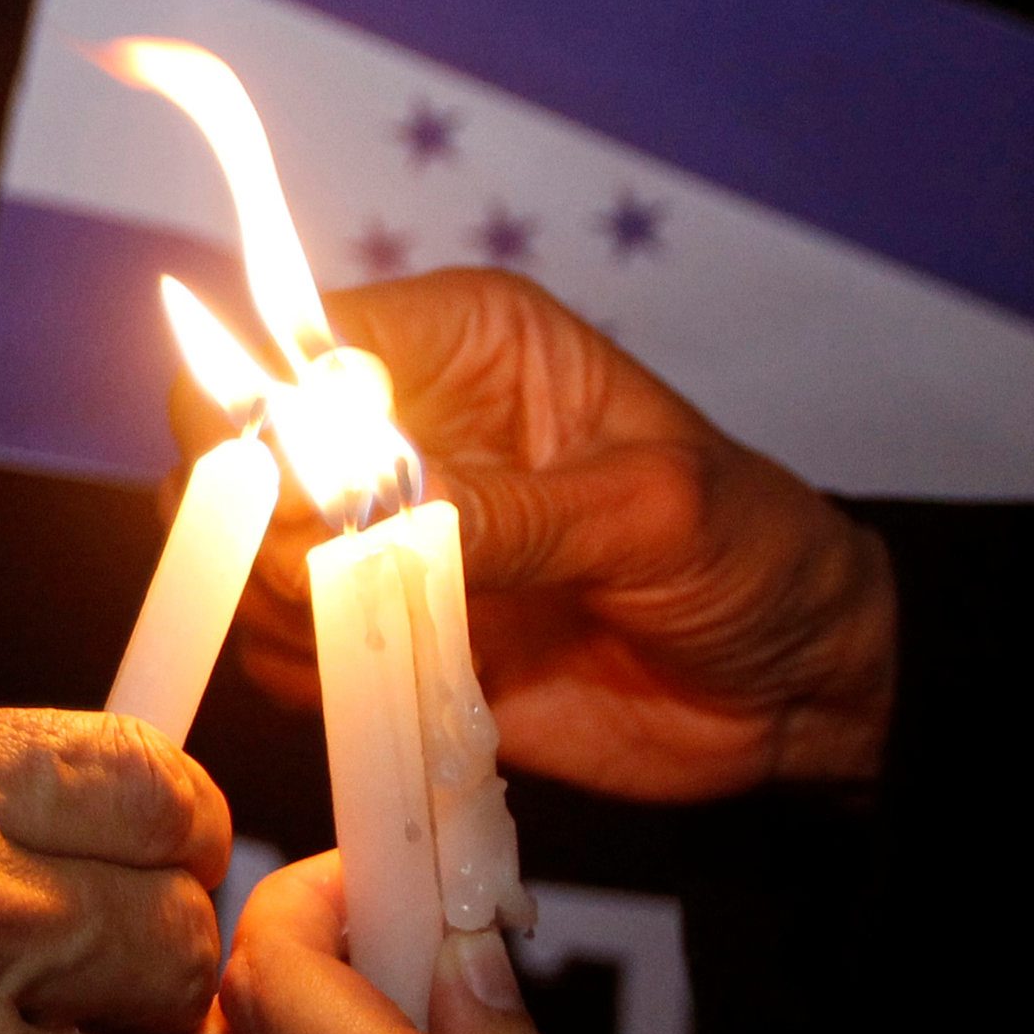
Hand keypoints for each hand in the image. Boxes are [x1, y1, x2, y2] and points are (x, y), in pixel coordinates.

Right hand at [218, 270, 896, 801]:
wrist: (800, 695)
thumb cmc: (757, 558)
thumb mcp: (653, 513)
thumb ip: (513, 511)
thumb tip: (377, 511)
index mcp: (462, 347)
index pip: (304, 338)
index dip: (271, 399)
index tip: (307, 479)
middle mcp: (400, 433)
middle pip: (232, 440)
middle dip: (251, 509)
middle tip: (324, 568)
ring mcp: (379, 541)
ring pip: (235, 552)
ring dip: (275, 600)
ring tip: (379, 632)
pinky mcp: (379, 637)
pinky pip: (278, 652)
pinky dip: (302, 672)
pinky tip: (382, 679)